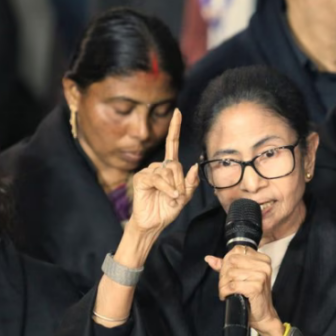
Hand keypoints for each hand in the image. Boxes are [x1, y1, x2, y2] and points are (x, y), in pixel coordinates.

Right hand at [128, 109, 198, 238]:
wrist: (153, 224)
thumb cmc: (166, 210)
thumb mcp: (184, 197)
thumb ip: (191, 182)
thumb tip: (194, 165)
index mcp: (169, 168)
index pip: (171, 144)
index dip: (174, 128)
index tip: (177, 112)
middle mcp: (158, 167)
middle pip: (175, 164)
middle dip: (181, 182)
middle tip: (179, 196)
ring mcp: (148, 171)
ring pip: (168, 171)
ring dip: (174, 187)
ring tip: (172, 199)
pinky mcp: (141, 178)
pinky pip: (158, 178)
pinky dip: (167, 188)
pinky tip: (170, 197)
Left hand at [205, 246, 280, 335]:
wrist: (263, 315)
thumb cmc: (253, 296)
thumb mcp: (242, 277)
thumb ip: (226, 266)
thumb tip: (209, 258)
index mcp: (262, 259)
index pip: (237, 250)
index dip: (227, 261)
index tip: (226, 274)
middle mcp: (263, 265)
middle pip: (232, 261)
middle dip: (223, 274)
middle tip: (224, 285)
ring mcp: (261, 276)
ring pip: (230, 274)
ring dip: (223, 285)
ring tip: (225, 291)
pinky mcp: (256, 287)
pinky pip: (232, 285)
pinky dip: (225, 292)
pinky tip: (226, 296)